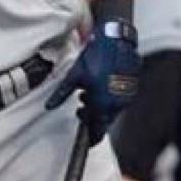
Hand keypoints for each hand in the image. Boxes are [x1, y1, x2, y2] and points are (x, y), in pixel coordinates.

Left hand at [45, 19, 140, 143]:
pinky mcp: (132, 88)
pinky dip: (108, 99)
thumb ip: (61, 94)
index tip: (86, 140)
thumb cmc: (95, 57)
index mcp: (102, 104)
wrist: (116, 41)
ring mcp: (127, 96)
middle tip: (81, 108)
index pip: (98, 130)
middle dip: (92, 117)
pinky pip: (119, 100)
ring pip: (112, 110)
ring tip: (86, 93)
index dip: (91, 137)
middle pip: (104, 121)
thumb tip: (49, 105)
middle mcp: (117, 104)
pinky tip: (99, 87)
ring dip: (99, 107)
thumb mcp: (73, 76)